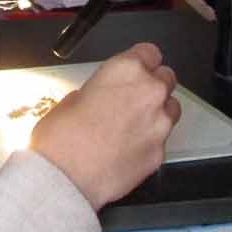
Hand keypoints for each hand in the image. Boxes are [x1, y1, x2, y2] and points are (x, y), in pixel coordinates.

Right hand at [27, 44, 177, 203]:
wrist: (65, 179)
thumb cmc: (60, 138)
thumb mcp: (71, 98)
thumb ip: (98, 91)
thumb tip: (102, 97)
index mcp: (126, 70)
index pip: (150, 53)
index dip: (141, 62)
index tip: (136, 69)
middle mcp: (150, 92)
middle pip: (166, 78)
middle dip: (151, 86)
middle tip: (131, 99)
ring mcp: (160, 124)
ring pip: (171, 108)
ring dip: (157, 112)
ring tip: (130, 126)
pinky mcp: (161, 152)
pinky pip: (161, 140)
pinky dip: (149, 141)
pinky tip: (127, 149)